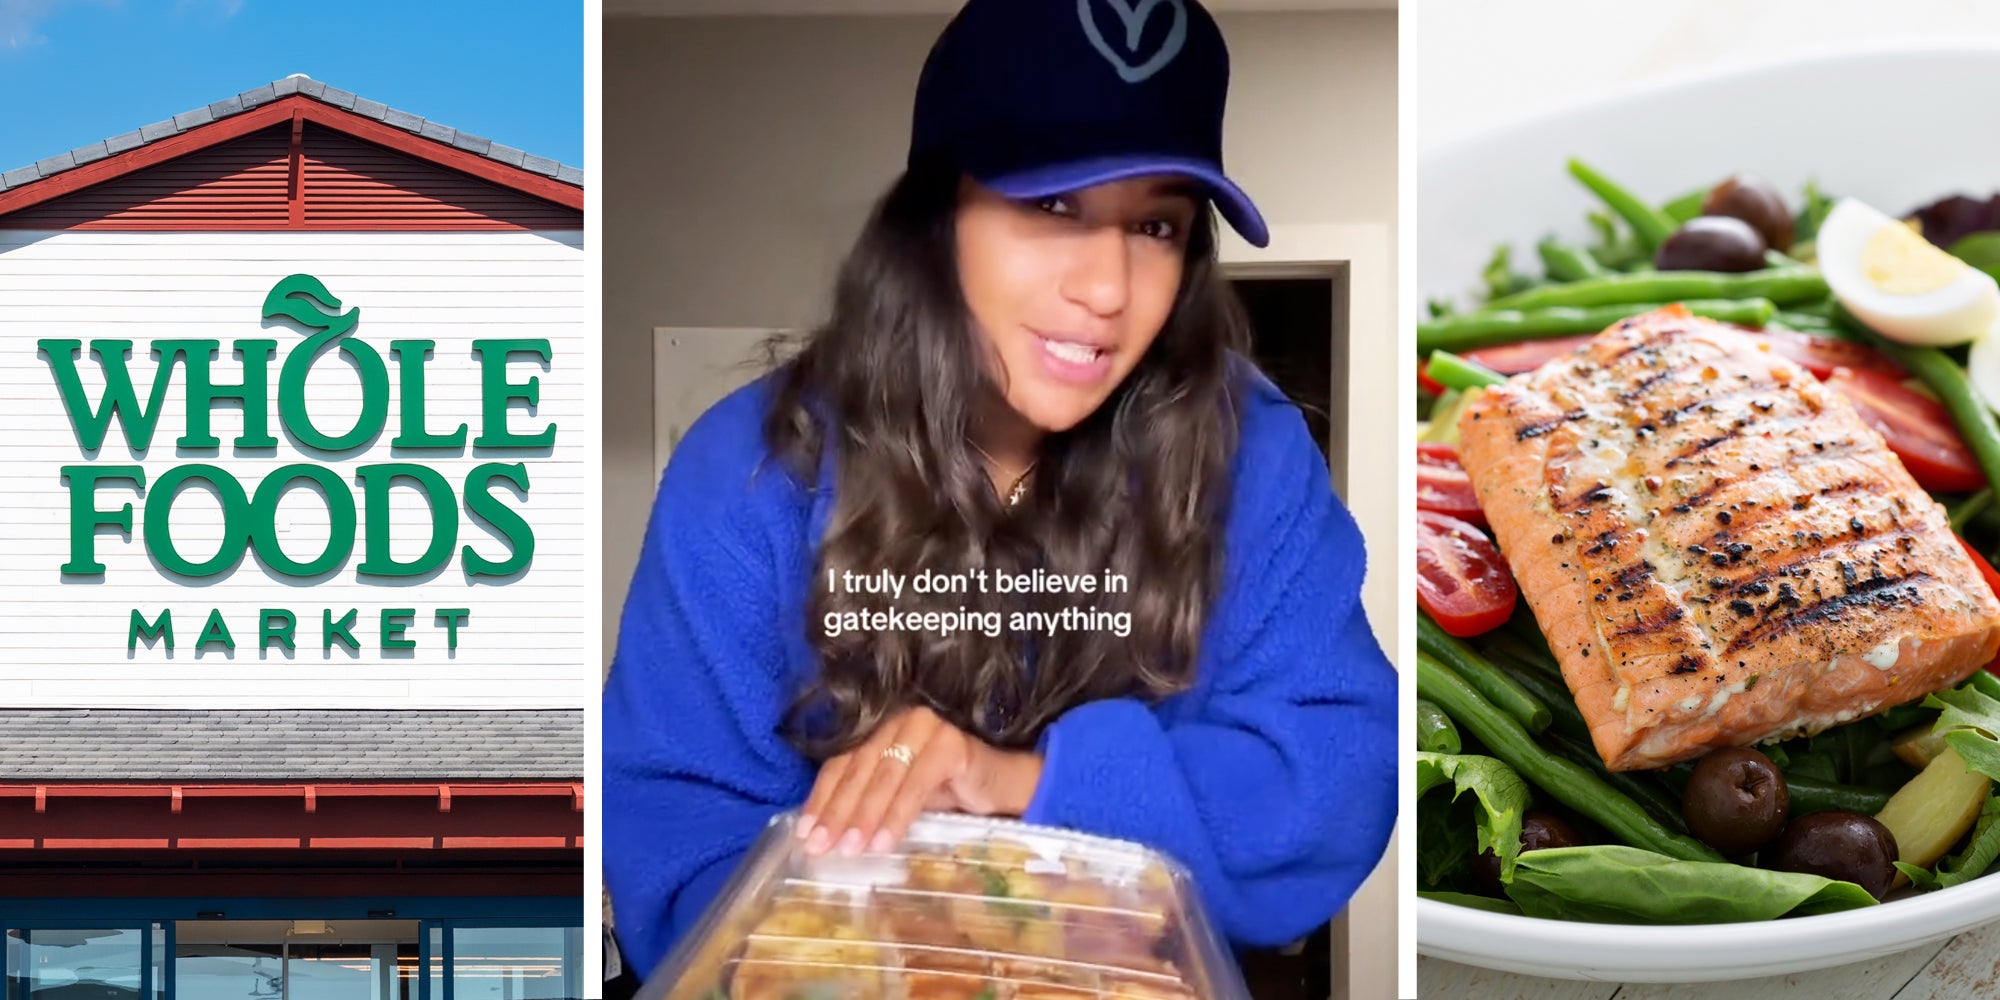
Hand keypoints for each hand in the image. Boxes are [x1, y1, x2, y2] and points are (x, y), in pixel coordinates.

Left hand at [796, 705, 1042, 856]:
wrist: (1002, 787)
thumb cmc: (947, 795)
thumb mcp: (898, 799)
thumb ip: (867, 803)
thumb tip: (823, 837)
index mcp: (879, 733)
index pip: (840, 764)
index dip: (821, 800)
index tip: (805, 836)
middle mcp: (898, 722)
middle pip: (858, 769)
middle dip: (837, 812)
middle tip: (822, 847)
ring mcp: (925, 728)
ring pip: (884, 777)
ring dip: (864, 816)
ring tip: (851, 849)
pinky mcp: (950, 744)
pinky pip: (916, 784)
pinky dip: (897, 816)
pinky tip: (884, 842)